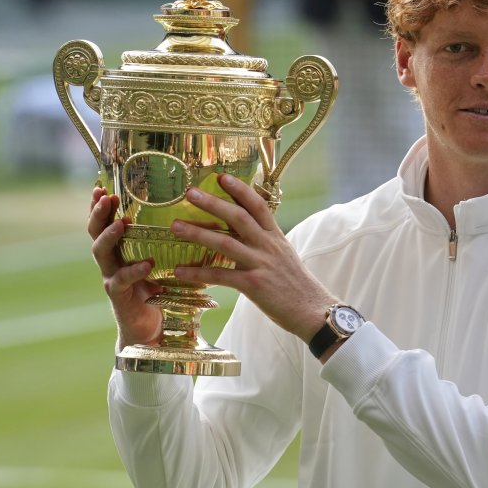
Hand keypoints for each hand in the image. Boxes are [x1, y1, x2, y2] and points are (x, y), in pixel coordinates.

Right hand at [88, 187, 163, 351]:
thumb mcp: (164, 261)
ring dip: (110, 235)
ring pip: (101, 252)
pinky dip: (134, 270)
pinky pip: (123, 280)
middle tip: (106, 196)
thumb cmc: (160, 290)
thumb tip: (198, 214)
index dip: (101, 204)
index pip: (105, 220)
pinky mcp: (119, 295)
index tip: (103, 184)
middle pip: (95, 231)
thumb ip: (169, 241)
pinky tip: (146, 264)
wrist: (151, 328)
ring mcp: (112, 277)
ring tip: (121, 223)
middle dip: (99, 213)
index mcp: (120, 248)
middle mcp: (111, 260)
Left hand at [170, 174, 337, 344]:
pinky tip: (180, 271)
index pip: (258, 206)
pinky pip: (221, 275)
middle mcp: (268, 246)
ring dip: (198, 233)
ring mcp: (261, 264)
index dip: (240, 190)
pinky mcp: (254, 285)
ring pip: (225, 242)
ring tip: (175, 226)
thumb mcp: (284, 256)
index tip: (222, 177)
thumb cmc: (296, 286)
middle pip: (238, 217)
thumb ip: (266, 242)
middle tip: (190, 193)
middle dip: (213, 203)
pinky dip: (198, 273)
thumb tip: (246, 232)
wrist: (312, 311)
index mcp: (276, 237)